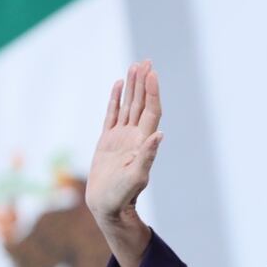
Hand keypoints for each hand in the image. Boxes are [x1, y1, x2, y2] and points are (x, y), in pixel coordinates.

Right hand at [85, 60, 162, 226]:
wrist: (107, 206)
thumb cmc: (122, 196)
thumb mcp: (136, 177)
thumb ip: (147, 156)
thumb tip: (159, 135)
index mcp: (143, 142)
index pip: (151, 110)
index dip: (152, 92)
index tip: (152, 73)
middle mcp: (135, 136)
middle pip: (142, 103)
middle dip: (144, 82)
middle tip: (146, 61)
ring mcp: (121, 137)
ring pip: (128, 105)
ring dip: (132, 87)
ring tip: (134, 66)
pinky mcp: (107, 141)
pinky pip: (112, 115)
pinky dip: (116, 99)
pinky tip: (118, 86)